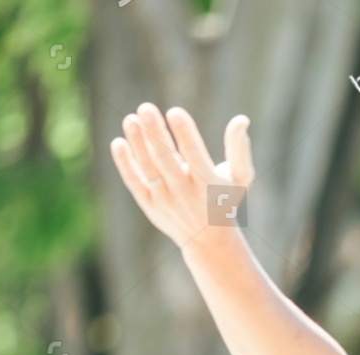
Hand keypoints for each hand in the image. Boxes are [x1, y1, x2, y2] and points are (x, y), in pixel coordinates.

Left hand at [109, 103, 254, 248]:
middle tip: (146, 107)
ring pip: (148, 168)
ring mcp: (165, 200)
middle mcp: (186, 193)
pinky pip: (135, 182)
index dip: (185, 133)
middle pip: (166, 159)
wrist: (208, 241)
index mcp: (209, 184)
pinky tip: (118, 143)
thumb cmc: (225, 200)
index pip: (195, 155)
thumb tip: (242, 119)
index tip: (175, 112)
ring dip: (138, 143)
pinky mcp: (150, 205)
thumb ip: (240, 150)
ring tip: (131, 119)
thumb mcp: (240, 178)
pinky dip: (125, 164)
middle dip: (155, 133)